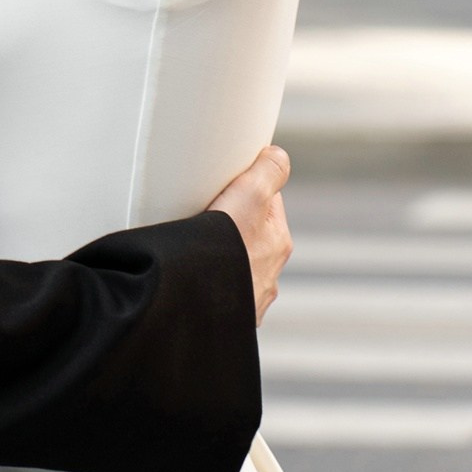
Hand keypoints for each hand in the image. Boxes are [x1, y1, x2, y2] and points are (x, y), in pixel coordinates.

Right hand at [209, 145, 292, 325]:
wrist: (197, 302)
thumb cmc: (225, 249)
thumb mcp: (251, 195)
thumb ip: (269, 170)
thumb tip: (279, 156)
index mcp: (277, 241)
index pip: (267, 202)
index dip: (246, 187)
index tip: (225, 185)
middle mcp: (268, 272)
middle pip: (250, 233)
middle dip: (231, 223)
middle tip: (203, 213)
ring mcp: (248, 297)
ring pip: (235, 264)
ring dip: (220, 255)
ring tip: (195, 245)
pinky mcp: (227, 315)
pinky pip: (218, 290)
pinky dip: (208, 280)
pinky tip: (193, 274)